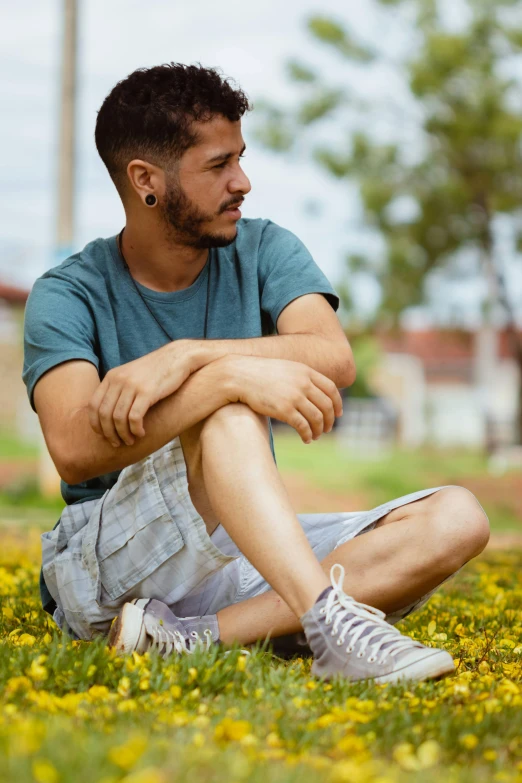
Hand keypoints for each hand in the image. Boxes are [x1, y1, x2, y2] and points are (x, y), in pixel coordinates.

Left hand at [88, 341, 193, 446]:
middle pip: (104, 414)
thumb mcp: (131, 376)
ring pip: (118, 418)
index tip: (104, 436)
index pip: (93, 405)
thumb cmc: (156, 370)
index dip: (96, 425)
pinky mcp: (147, 392)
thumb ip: (119, 389)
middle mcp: (119, 380)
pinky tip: (141, 433)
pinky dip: (135, 429)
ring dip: (123, 434)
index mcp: (112, 377)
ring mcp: (132, 385)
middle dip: (109, 433)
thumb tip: (109, 414)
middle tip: (117, 443)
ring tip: (130, 441)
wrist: (178, 357)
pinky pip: (134, 417)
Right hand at [224, 355, 342, 442]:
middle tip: (327, 428)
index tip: (338, 413)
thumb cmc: (260, 373)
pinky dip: (307, 434)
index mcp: (305, 371)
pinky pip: (303, 426)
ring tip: (315, 436)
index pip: (331, 389)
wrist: (238, 375)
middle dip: (330, 420)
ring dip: (319, 430)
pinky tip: (306, 439)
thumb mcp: (285, 369)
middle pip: (327, 406)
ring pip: (317, 418)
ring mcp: (294, 396)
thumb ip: (300, 377)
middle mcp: (303, 383)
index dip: (337, 403)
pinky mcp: (284, 410)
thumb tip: (312, 390)